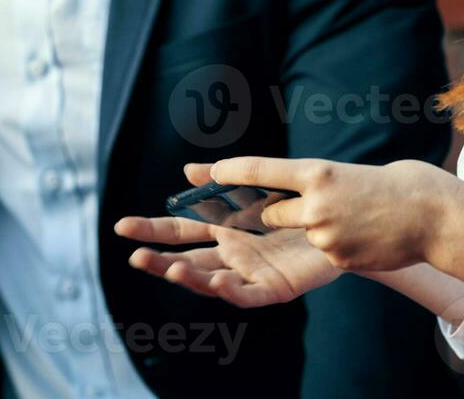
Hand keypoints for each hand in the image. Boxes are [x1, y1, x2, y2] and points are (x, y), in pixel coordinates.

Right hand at [114, 164, 341, 307]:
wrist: (342, 225)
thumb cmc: (298, 207)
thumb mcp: (260, 187)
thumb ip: (226, 178)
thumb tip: (187, 170)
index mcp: (222, 230)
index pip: (179, 230)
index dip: (151, 230)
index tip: (122, 227)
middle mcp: (229, 255)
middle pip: (187, 260)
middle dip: (160, 260)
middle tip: (135, 256)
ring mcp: (248, 274)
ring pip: (211, 280)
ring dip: (190, 277)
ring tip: (172, 268)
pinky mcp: (273, 289)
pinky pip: (247, 293)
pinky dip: (231, 290)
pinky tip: (219, 279)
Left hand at [211, 156, 463, 272]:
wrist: (438, 216)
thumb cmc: (402, 184)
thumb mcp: (353, 172)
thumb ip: (322, 183)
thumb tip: (300, 192)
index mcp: (319, 172)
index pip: (261, 170)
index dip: (229, 172)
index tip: (204, 172)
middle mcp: (315, 203)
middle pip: (270, 213)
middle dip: (274, 213)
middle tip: (294, 207)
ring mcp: (325, 234)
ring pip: (300, 235)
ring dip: (316, 230)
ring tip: (355, 219)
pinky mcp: (339, 259)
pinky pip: (324, 252)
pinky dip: (339, 245)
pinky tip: (367, 237)